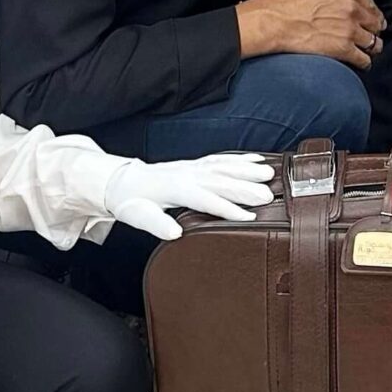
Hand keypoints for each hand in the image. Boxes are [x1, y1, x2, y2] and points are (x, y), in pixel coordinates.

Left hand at [102, 152, 275, 240]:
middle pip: (221, 180)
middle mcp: (187, 174)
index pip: (206, 199)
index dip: (228, 208)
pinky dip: (240, 159)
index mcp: (175, 188)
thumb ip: (156, 224)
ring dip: (247, 170)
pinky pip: (221, 159)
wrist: (121, 181)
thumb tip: (174, 233)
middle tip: (268, 195)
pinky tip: (256, 160)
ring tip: (270, 174)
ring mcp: (192, 167)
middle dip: (245, 187)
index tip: (249, 216)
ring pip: (224, 166)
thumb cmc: (132, 201)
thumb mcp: (138, 216)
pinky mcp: (195, 164)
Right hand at [235, 0, 384, 69]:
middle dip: (373, 31)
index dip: (373, 15)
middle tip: (371, 36)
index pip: (370, 4)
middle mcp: (351, 8)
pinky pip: (363, 59)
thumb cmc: (287, 6)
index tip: (374, 20)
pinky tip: (362, 64)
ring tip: (369, 51)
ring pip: (373, 42)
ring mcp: (350, 29)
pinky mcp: (344, 48)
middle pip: (375, 23)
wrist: (277, 22)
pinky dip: (364, 63)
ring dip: (371, 48)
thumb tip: (339, 9)